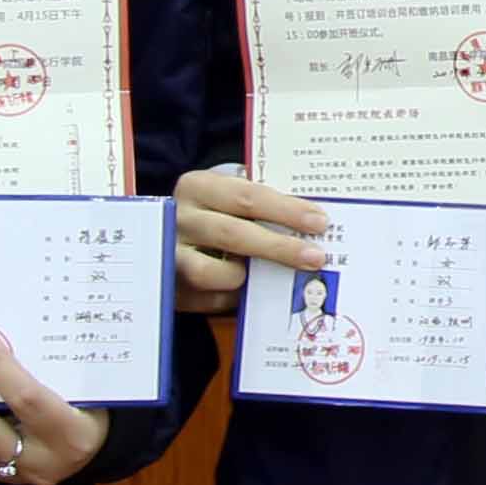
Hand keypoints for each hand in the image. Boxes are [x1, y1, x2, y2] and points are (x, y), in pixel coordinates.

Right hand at [171, 168, 327, 310]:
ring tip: (269, 276)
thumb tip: (311, 220)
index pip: (247, 197)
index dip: (286, 210)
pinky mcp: (170, 286)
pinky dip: (232, 297)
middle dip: (279, 248)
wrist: (167, 235)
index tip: (319, 222)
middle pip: (233, 234)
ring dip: (246, 275)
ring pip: (211, 272)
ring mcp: (170, 254)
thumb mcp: (228, 196)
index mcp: (198, 186)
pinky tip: (248, 291)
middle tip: (314, 257)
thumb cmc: (213, 212)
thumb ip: (259, 203)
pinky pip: (207, 298)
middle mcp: (179, 219)